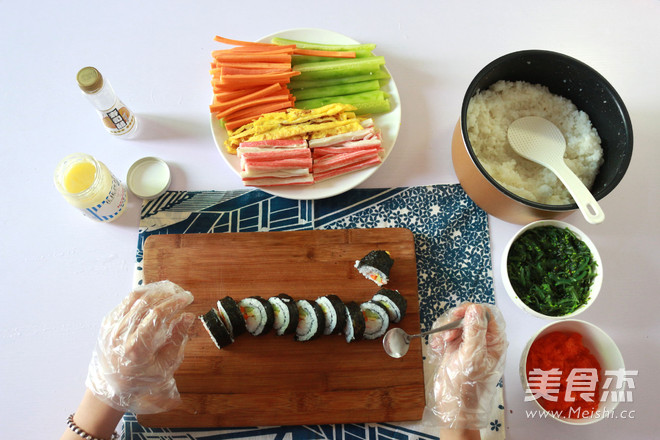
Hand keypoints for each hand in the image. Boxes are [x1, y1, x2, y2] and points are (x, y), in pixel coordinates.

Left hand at [85, 280, 194, 413]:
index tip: (188, 298)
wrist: (111, 387)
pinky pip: (125, 302)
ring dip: (154, 291)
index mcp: (136, 347)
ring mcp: (111, 327)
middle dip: (167, 293)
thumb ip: (177, 339)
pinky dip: (142, 296)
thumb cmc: (142, 379)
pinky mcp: (107, 322)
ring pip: (134, 297)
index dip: (175, 303)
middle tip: (181, 293)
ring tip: (169, 291)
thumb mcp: (165, 365)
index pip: (157, 314)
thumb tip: (188, 316)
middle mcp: (120, 334)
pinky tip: (154, 297)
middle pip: (146, 302)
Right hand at [426, 302, 506, 429]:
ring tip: (443, 342)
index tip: (459, 315)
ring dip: (446, 329)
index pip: (488, 314)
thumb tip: (475, 310)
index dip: (473, 311)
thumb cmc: (469, 387)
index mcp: (495, 342)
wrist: (454, 407)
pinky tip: (438, 347)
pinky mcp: (455, 349)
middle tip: (449, 332)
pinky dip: (440, 337)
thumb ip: (475, 332)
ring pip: (457, 323)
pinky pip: (447, 333)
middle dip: (457, 321)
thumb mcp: (472, 357)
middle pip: (470, 316)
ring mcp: (468, 344)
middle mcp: (483, 341)